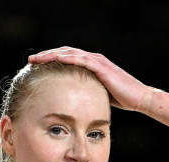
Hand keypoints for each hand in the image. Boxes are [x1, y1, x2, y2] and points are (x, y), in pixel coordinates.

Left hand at [29, 46, 152, 111]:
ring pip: (70, 54)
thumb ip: (84, 93)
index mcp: (90, 66)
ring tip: (37, 58)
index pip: (66, 59)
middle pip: (64, 53)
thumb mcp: (95, 95)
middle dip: (46, 55)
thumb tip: (71, 101)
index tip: (35, 66)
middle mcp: (92, 60)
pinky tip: (56, 59)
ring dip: (52, 55)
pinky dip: (68, 58)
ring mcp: (97, 61)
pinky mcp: (101, 66)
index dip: (50, 60)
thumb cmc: (119, 99)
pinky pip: (82, 60)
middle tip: (30, 59)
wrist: (138, 98)